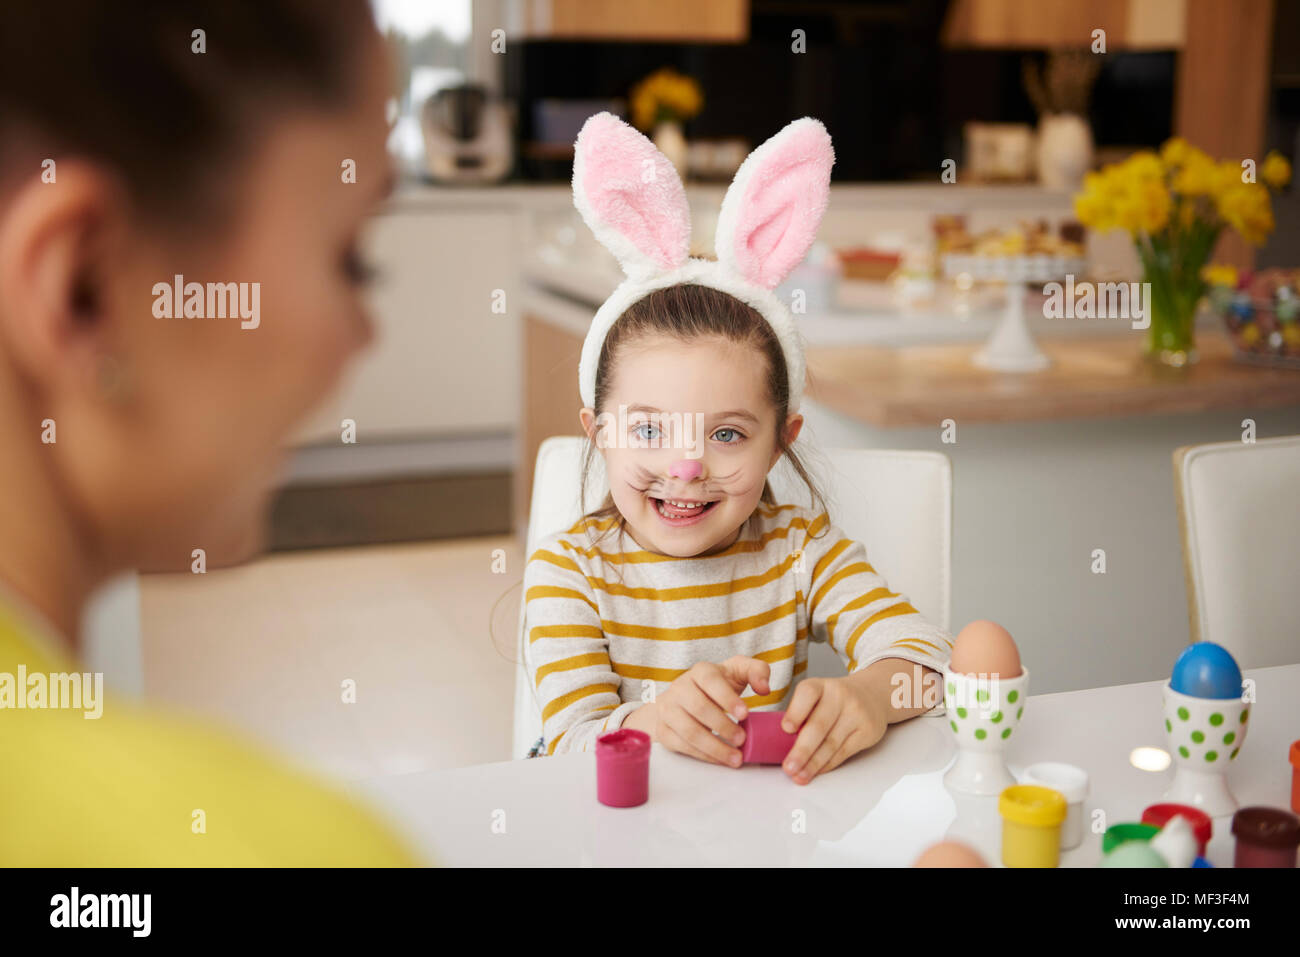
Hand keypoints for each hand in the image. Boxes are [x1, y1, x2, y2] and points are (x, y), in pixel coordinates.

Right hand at [650, 657, 770, 766]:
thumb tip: (764, 688)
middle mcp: (679, 688)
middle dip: (723, 726)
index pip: (711, 681)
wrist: (684, 698)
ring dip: (714, 746)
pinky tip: (721, 759)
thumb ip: (757, 671)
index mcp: (700, 671)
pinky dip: (704, 755)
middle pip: (699, 708)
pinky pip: (683, 746)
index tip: (745, 714)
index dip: (728, 698)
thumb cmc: (717, 686)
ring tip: (735, 757)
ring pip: (689, 730)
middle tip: (742, 740)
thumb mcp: (738, 671)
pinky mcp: (663, 730)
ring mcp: (668, 709)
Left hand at [780, 676, 887, 783]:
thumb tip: (776, 742)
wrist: (872, 694)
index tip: (786, 729)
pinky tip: (816, 771)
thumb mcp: (819, 695)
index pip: (807, 693)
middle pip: (819, 726)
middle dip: (802, 750)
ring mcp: (856, 713)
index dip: (796, 711)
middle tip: (788, 767)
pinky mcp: (868, 731)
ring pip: (831, 744)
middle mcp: (840, 696)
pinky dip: (827, 764)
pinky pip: (844, 752)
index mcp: (822, 685)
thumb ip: (802, 712)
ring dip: (813, 764)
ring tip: (799, 776)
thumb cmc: (835, 699)